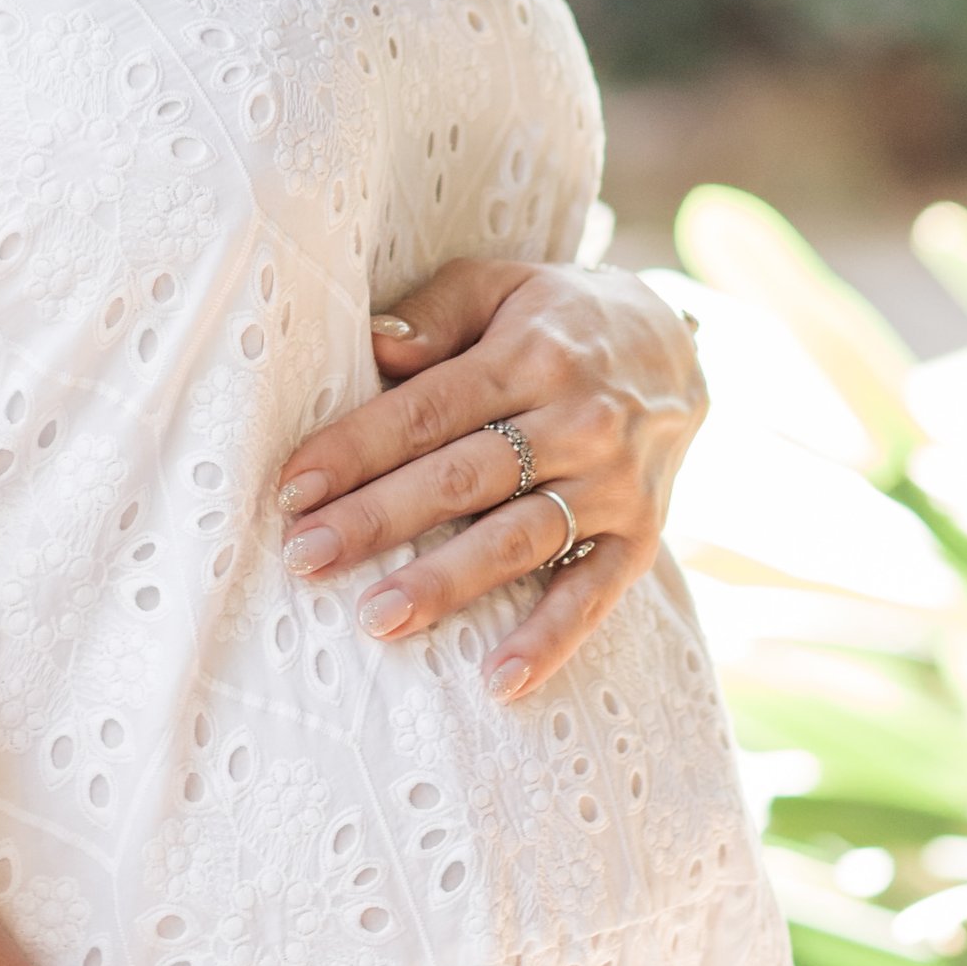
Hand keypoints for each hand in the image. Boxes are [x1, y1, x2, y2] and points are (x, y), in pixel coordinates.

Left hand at [273, 260, 706, 703]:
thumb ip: (435, 313)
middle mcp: (577, 420)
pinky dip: (550, 639)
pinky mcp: (641, 535)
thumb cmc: (554, 318)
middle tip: (307, 557)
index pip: (427, 408)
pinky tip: (499, 680)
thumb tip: (377, 346)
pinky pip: (594, 594)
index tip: (293, 488)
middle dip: (378, 520)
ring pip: (517, 539)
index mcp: (529, 354)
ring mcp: (612, 484)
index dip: (356, 448)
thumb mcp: (499, 284)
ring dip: (445, 582)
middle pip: (462, 477)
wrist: (673, 345)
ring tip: (376, 619)